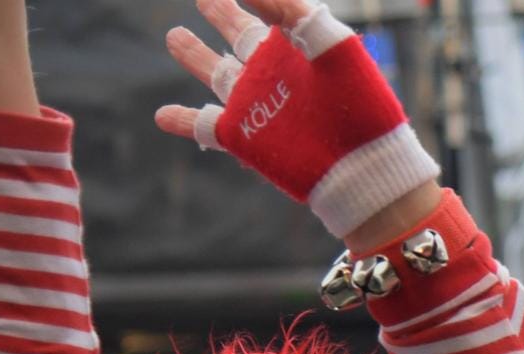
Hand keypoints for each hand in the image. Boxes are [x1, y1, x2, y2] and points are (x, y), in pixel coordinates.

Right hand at [154, 0, 441, 247]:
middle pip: (239, 37)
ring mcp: (254, 105)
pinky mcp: (242, 137)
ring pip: (216, 73)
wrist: (362, 167)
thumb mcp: (332, 45)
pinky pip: (202, 126)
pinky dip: (181, 120)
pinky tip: (160, 115)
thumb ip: (291, 9)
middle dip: (222, 16)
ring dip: (194, 56)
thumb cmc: (359, 106)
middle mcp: (272, 73)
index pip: (268, 11)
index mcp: (294, 49)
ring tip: (176, 37)